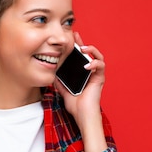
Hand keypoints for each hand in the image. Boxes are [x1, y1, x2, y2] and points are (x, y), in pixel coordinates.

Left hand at [54, 32, 107, 151]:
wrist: (82, 115)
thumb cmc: (75, 105)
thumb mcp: (62, 89)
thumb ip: (59, 81)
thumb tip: (51, 73)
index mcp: (82, 73)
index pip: (80, 56)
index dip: (76, 46)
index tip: (70, 38)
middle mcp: (90, 72)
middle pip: (89, 53)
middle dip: (83, 43)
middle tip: (75, 36)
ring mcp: (96, 74)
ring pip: (98, 56)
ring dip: (91, 50)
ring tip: (83, 48)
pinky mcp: (100, 79)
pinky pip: (101, 66)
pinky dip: (95, 63)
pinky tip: (87, 65)